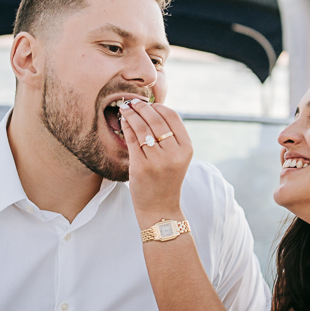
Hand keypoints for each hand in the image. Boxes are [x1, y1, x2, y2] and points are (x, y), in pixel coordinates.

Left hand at [118, 97, 192, 222]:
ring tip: (125, 108)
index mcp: (186, 148)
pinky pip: (132, 140)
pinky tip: (123, 121)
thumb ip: (170, 136)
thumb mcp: (176, 157)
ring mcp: (158, 161)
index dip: (158, 107)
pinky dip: (126, 127)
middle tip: (133, 102)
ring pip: (142, 128)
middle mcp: (174, 154)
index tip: (148, 104)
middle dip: (142, 107)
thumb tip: (152, 109)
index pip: (173, 117)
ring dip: (132, 114)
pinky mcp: (141, 167)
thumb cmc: (166, 180)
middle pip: (156, 120)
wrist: (160, 208)